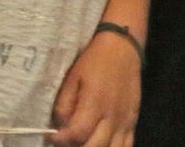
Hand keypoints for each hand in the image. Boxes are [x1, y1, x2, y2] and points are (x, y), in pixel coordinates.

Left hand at [49, 29, 141, 146]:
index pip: (77, 134)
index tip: (51, 137)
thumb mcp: (72, 77)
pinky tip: (101, 144)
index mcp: (95, 103)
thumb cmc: (94, 60)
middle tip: (66, 141)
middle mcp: (112, 116)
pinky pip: (127, 146)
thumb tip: (59, 128)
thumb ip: (64, 104)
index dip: (60, 140)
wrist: (123, 48)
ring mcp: (125, 121)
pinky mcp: (133, 122)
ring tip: (83, 141)